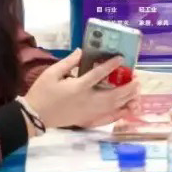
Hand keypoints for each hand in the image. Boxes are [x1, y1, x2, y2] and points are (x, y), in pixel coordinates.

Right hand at [24, 50, 139, 130]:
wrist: (34, 115)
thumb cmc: (42, 92)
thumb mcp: (52, 73)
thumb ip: (68, 62)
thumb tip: (81, 51)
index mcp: (78, 87)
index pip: (98, 74)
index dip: (111, 65)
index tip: (122, 58)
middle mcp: (87, 101)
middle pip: (113, 94)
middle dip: (127, 87)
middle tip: (137, 79)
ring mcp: (88, 113)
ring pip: (112, 107)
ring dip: (126, 100)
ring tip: (136, 93)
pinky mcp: (86, 120)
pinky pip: (106, 119)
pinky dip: (118, 115)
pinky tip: (126, 110)